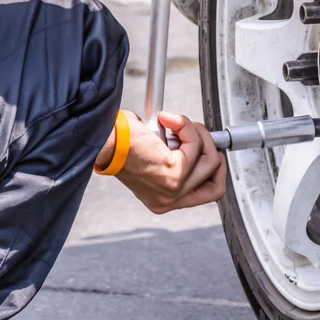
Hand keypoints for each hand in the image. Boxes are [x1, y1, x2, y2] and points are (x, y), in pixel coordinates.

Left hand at [98, 111, 226, 213]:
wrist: (104, 139)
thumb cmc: (121, 144)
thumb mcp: (156, 161)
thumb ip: (180, 161)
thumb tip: (202, 145)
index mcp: (164, 200)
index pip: (207, 194)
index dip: (215, 171)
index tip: (212, 152)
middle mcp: (169, 199)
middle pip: (215, 182)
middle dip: (212, 151)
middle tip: (197, 134)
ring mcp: (174, 189)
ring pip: (210, 159)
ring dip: (197, 134)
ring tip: (177, 123)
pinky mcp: (174, 172)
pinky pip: (195, 144)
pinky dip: (185, 125)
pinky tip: (168, 119)